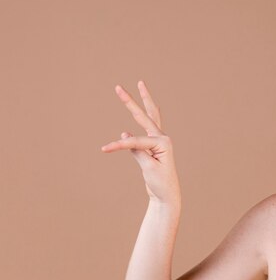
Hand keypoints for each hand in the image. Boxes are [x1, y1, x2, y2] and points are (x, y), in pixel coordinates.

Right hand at [101, 81, 181, 205]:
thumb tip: (125, 134)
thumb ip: (138, 151)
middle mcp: (162, 138)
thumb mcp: (149, 168)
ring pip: (150, 116)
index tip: (104, 149)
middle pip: (145, 115)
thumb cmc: (160, 183)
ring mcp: (159, 140)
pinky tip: (140, 107)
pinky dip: (144, 115)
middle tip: (118, 87)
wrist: (166, 195)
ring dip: (144, 101)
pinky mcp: (153, 145)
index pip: (138, 141)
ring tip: (140, 84)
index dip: (121, 145)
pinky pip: (147, 126)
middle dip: (131, 101)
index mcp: (163, 143)